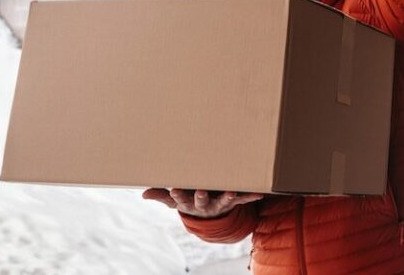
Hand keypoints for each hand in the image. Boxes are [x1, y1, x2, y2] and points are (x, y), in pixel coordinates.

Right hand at [142, 188, 262, 218]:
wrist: (210, 215)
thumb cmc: (190, 200)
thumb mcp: (174, 200)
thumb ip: (161, 195)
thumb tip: (143, 193)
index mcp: (189, 203)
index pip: (181, 199)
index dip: (178, 195)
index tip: (175, 189)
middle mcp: (205, 205)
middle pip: (202, 201)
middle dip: (202, 196)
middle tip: (201, 190)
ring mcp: (220, 203)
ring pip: (223, 201)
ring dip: (228, 197)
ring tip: (231, 192)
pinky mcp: (233, 201)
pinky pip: (243, 200)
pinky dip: (251, 196)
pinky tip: (260, 193)